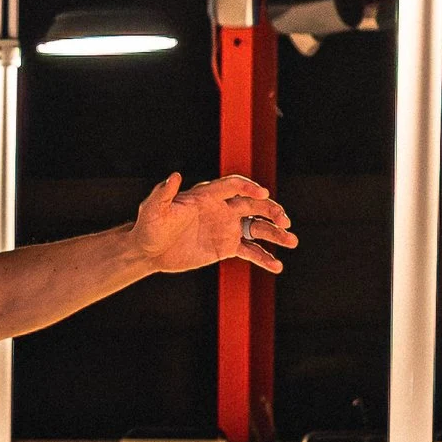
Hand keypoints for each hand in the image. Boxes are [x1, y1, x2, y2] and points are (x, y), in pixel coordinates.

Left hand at [131, 172, 296, 279]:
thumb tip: (174, 175)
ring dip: (275, 233)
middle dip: (271, 210)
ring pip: (257, 227)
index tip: (262, 193)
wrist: (149, 251)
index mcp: (207, 196)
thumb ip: (164, 193)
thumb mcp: (153, 209)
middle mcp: (221, 209)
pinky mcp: (226, 247)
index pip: (233, 186)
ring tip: (292, 241)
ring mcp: (226, 228)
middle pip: (253, 205)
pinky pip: (250, 250)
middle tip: (285, 220)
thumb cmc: (149, 226)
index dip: (248, 187)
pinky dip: (264, 257)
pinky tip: (277, 266)